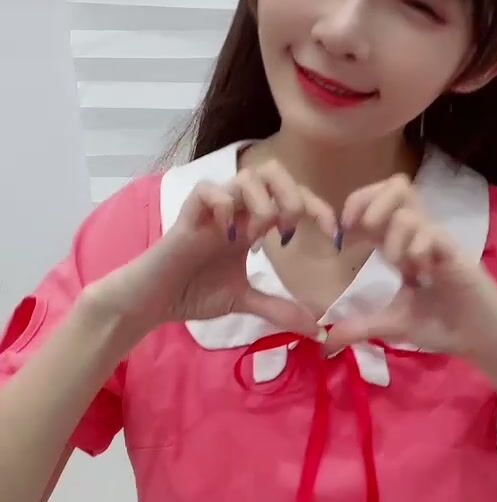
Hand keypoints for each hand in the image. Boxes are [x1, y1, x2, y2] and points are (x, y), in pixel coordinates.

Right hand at [91, 161, 336, 337]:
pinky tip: (229, 235)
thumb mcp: (245, 301)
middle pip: (273, 171)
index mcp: (253, 222)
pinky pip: (209, 191)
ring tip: (260, 236)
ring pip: (245, 177)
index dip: (318, 209)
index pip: (293, 198)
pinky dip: (226, 207)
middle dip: (292, 195)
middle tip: (289, 230)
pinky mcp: (189, 215)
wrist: (156, 301)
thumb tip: (317, 330)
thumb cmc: (194, 293)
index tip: (335, 236)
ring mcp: (213, 209)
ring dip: (263, 203)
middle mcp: (237, 210)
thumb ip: (279, 309)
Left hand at [323, 173, 496, 376]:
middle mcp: (421, 236)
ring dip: (392, 234)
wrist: (483, 341)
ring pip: (409, 208)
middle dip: (370, 200)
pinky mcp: (456, 255)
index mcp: (404, 245)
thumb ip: (363, 326)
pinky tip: (419, 274)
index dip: (357, 205)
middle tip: (363, 231)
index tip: (344, 232)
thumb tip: (328, 340)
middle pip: (397, 186)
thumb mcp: (396, 326)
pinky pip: (431, 233)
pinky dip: (416, 248)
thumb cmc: (446, 326)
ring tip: (398, 264)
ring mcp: (439, 243)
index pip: (379, 202)